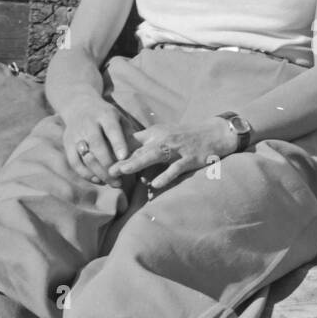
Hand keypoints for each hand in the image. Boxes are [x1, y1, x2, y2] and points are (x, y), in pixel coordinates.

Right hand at [62, 100, 132, 184]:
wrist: (80, 106)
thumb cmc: (108, 118)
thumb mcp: (120, 119)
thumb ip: (129, 135)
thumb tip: (140, 155)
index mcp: (105, 115)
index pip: (111, 129)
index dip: (118, 143)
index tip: (124, 158)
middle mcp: (89, 124)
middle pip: (97, 145)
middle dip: (108, 163)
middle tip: (120, 179)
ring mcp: (76, 134)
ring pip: (85, 156)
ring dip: (98, 172)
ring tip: (112, 183)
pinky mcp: (67, 143)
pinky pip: (74, 162)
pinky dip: (85, 173)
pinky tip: (97, 180)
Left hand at [108, 118, 237, 190]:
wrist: (217, 132)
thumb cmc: (188, 135)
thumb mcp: (165, 134)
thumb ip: (146, 143)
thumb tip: (124, 156)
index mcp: (155, 133)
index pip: (131, 142)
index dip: (116, 151)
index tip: (99, 161)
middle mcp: (164, 138)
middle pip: (139, 149)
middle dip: (121, 159)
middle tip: (104, 169)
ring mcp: (178, 149)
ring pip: (154, 155)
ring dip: (137, 163)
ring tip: (122, 171)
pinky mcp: (190, 158)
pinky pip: (176, 168)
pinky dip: (165, 176)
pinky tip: (154, 185)